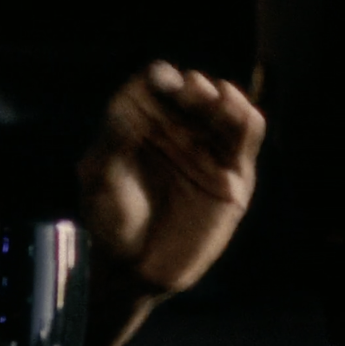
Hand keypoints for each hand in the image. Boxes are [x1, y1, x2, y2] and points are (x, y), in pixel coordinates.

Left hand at [78, 62, 263, 299]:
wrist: (132, 265)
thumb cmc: (108, 219)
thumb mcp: (100, 179)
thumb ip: (113, 143)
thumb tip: (125, 105)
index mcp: (138, 124)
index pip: (153, 88)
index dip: (159, 79)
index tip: (159, 80)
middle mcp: (175, 132)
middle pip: (191, 95)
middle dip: (192, 87)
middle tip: (189, 89)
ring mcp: (205, 152)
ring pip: (223, 113)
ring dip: (222, 98)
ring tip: (215, 96)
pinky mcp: (230, 176)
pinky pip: (244, 140)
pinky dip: (245, 119)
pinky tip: (238, 111)